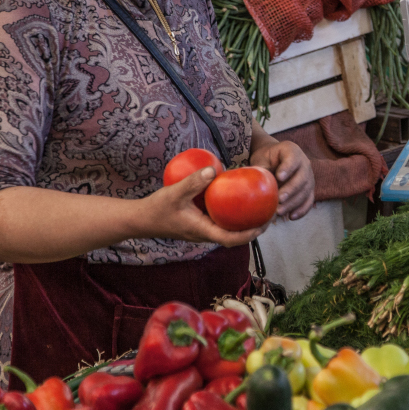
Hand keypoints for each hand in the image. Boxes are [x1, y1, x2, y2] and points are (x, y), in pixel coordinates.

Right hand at [139, 167, 267, 246]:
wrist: (140, 220)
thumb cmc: (157, 208)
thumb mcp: (174, 193)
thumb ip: (192, 182)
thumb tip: (213, 170)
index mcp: (203, 231)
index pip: (231, 239)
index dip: (249, 234)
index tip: (263, 225)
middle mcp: (205, 234)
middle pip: (235, 236)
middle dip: (252, 229)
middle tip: (268, 214)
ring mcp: (202, 230)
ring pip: (228, 230)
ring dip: (243, 223)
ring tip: (258, 208)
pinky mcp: (199, 224)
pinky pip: (220, 222)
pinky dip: (231, 215)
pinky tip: (236, 200)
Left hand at [250, 140, 315, 219]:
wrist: (274, 160)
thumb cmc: (266, 159)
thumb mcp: (261, 159)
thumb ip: (261, 170)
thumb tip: (254, 186)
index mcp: (292, 151)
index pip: (293, 158)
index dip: (287, 168)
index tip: (279, 177)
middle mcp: (304, 163)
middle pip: (302, 177)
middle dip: (291, 189)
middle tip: (279, 199)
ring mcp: (309, 176)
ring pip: (306, 191)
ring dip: (293, 203)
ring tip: (279, 212)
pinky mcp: (309, 189)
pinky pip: (309, 200)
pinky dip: (301, 210)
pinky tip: (291, 217)